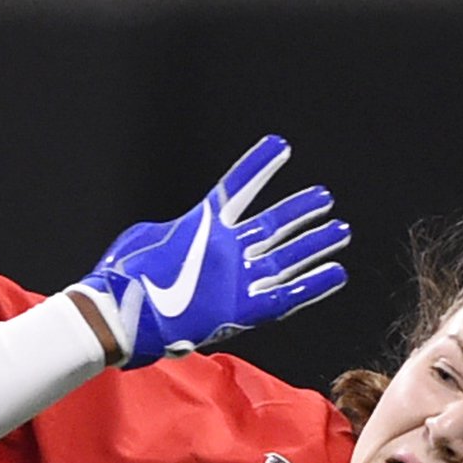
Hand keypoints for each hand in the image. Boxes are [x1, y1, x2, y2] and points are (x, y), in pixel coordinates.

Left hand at [72, 135, 348, 367]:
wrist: (122, 318)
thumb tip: (189, 228)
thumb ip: (172, 225)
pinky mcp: (242, 313)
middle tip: (324, 196)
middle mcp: (225, 254)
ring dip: (312, 244)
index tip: (280, 144)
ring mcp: (236, 282)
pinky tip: (336, 273)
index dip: (258, 167)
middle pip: (270, 225)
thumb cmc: (125, 276)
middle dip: (299, 211)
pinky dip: (312, 286)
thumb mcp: (145, 236)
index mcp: (202, 227)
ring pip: (285, 258)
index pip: (237, 189)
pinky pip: (285, 297)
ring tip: (340, 228)